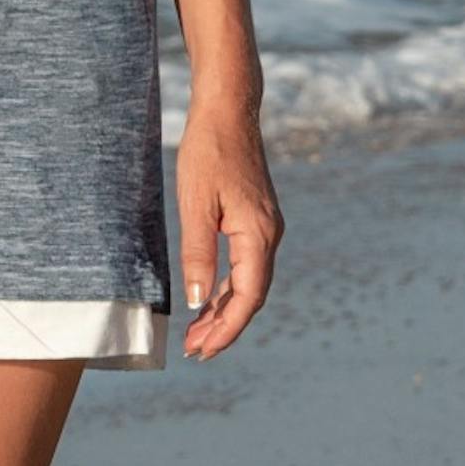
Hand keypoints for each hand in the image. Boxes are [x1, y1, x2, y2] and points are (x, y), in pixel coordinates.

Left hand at [173, 100, 282, 361]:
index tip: (203, 350)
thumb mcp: (194, 203)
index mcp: (259, 235)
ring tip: (196, 334)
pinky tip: (207, 300)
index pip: (247, 297)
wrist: (229, 113)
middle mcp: (270, 236)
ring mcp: (265, 229)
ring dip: (224, 309)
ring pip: (248, 283)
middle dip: (224, 327)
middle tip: (194, 352)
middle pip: (251, 296)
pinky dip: (227, 287)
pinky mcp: (256, 222)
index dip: (226, 328)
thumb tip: (197, 300)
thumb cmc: (208, 153)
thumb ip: (197, 252)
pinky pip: (245, 265)